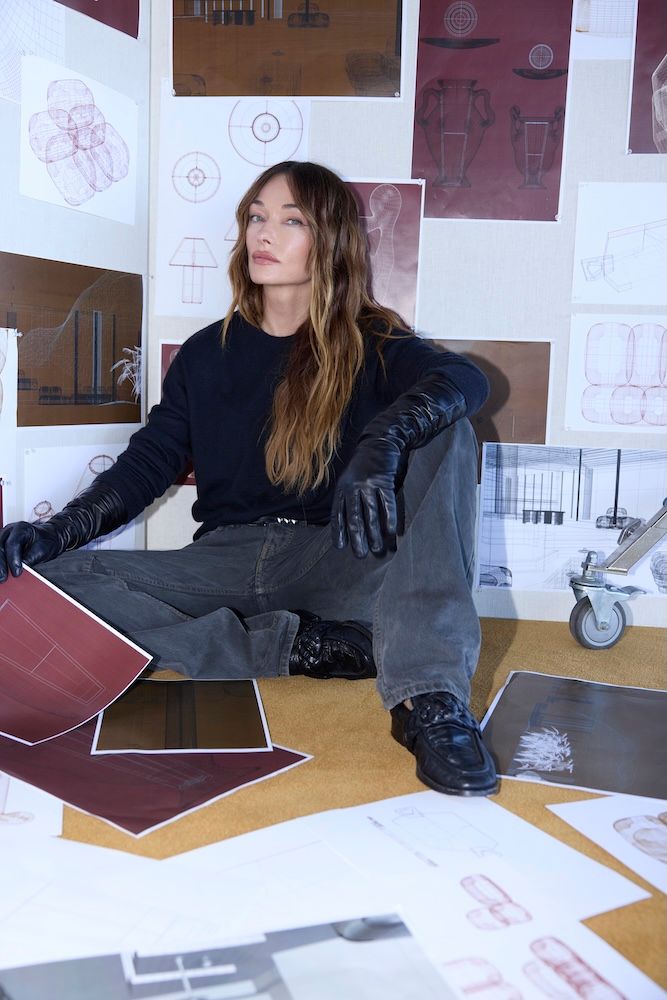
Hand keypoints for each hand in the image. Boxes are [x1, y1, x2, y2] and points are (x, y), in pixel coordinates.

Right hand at [0, 521, 60, 581]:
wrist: (46, 538)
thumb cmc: (45, 541)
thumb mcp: (42, 550)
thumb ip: (30, 559)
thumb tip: (19, 571)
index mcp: (21, 528)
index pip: (12, 543)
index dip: (13, 559)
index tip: (16, 572)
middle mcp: (9, 531)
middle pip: (0, 547)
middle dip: (1, 564)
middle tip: (3, 578)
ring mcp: (2, 538)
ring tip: (1, 578)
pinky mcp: (1, 546)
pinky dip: (0, 564)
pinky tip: (1, 574)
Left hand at [331, 438, 400, 558]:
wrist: (379, 443)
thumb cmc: (363, 467)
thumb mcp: (349, 480)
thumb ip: (347, 499)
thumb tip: (347, 527)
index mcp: (342, 488)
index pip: (337, 513)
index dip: (338, 531)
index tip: (340, 547)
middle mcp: (353, 486)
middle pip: (354, 517)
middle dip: (357, 538)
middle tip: (361, 555)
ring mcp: (369, 483)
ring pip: (371, 513)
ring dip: (374, 533)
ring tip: (378, 548)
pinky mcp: (384, 481)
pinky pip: (387, 503)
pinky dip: (389, 518)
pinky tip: (391, 532)